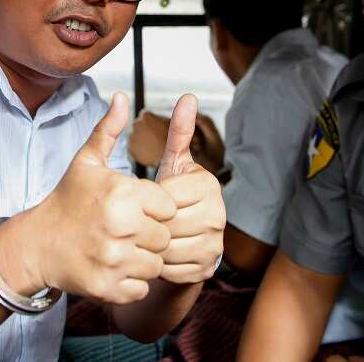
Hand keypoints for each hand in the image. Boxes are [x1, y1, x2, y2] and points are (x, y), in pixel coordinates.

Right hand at [0, 93, 176, 303]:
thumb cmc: (67, 199)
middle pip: (164, 236)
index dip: (154, 208)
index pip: (167, 206)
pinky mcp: (109, 287)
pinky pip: (141, 287)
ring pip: (156, 263)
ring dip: (143, 258)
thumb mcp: (86, 161)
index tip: (136, 208)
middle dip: (150, 234)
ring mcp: (114, 260)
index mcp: (122, 194)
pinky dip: (132, 281)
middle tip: (127, 230)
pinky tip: (114, 266)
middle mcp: (121, 227)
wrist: (37, 244)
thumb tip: (123, 96)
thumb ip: (109, 129)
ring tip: (121, 247)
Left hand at [154, 95, 225, 283]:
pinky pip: (171, 268)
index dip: (149, 200)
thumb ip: (180, 132)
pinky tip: (158, 252)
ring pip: (166, 248)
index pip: (164, 197)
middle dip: (149, 223)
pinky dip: (160, 264)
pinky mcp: (207, 267)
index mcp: (209, 186)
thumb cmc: (175, 194)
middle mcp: (218, 215)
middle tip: (144, 219)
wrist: (187, 236)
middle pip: (165, 224)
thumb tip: (187, 96)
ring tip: (151, 234)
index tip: (147, 199)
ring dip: (151, 244)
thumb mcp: (174, 163)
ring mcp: (215, 244)